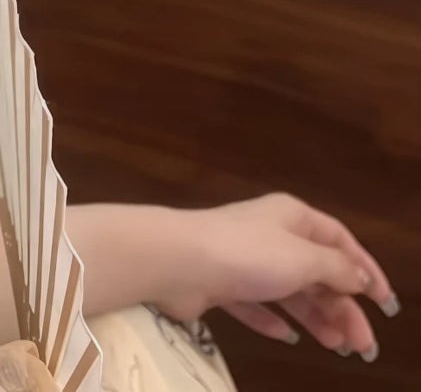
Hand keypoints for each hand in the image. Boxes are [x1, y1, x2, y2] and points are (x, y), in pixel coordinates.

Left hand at [154, 193, 398, 361]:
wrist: (178, 261)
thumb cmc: (247, 254)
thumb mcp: (304, 258)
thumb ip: (337, 268)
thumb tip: (361, 276)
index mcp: (291, 217)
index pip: (338, 239)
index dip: (364, 269)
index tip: (385, 304)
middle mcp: (269, 234)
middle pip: (317, 272)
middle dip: (343, 307)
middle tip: (362, 346)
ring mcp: (244, 260)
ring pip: (289, 291)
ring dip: (315, 319)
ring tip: (335, 346)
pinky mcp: (222, 284)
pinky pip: (255, 304)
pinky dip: (272, 320)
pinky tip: (286, 337)